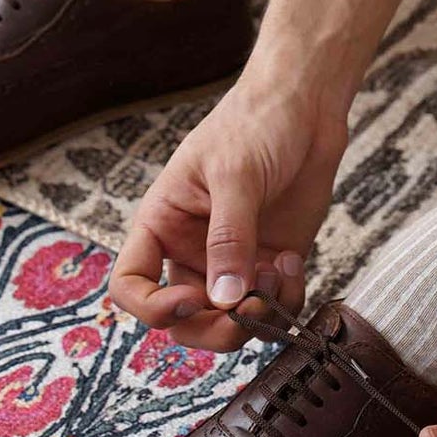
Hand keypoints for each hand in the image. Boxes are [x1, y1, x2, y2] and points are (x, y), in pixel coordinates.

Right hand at [108, 67, 347, 352]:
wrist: (305, 106)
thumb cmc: (255, 122)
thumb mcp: (234, 175)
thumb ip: (229, 238)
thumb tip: (224, 300)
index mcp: (163, 224)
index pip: (130, 284)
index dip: (151, 307)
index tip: (191, 300)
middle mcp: (192, 249)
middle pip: (183, 320)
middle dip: (214, 329)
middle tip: (248, 313)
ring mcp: (233, 261)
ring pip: (229, 322)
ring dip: (256, 315)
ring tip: (279, 273)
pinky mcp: (271, 264)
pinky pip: (273, 306)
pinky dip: (285, 299)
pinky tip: (292, 263)